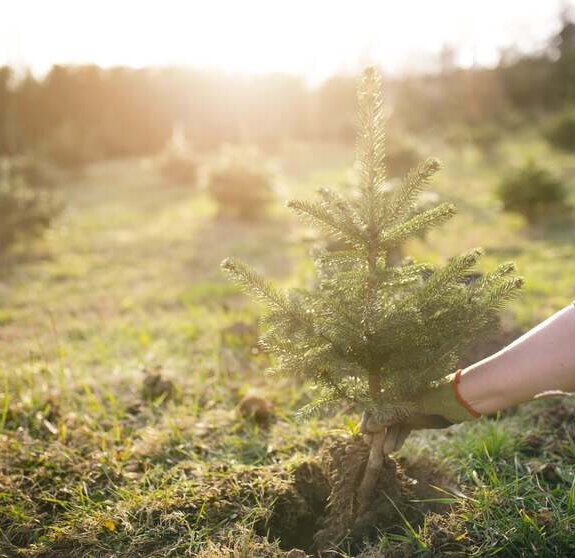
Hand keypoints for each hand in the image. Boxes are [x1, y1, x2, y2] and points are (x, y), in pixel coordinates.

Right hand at [361, 372, 478, 452]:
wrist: (453, 401)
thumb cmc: (427, 400)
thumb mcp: (404, 410)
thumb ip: (385, 418)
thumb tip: (368, 428)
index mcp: (391, 393)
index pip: (373, 405)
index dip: (367, 419)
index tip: (364, 434)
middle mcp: (395, 400)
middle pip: (380, 417)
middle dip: (376, 433)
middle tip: (372, 446)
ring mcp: (404, 410)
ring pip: (391, 426)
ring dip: (387, 438)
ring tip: (385, 452)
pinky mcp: (413, 419)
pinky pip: (401, 430)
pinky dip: (397, 439)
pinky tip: (394, 449)